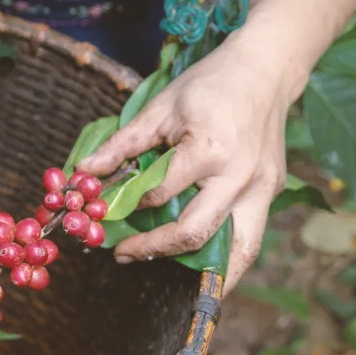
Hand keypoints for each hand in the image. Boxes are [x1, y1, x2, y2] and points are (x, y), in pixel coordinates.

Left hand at [77, 37, 294, 295]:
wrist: (265, 69)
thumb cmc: (209, 84)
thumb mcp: (160, 108)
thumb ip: (122, 145)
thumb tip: (83, 173)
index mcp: (209, 151)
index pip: (159, 195)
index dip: (128, 206)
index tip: (106, 215)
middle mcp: (239, 176)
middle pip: (194, 233)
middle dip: (154, 249)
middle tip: (124, 254)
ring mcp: (262, 188)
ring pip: (237, 251)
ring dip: (206, 275)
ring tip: (173, 285)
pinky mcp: (272, 192)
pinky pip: (251, 238)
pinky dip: (231, 261)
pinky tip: (207, 269)